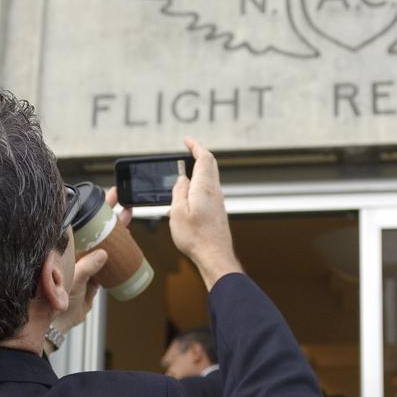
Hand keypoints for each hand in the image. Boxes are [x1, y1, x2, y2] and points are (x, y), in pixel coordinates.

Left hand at [52, 187, 130, 334]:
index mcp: (66, 248)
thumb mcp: (71, 279)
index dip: (92, 207)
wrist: (59, 321)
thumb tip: (102, 255)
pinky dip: (120, 252)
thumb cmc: (55, 299)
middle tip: (122, 198)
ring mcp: (87, 262)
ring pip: (105, 241)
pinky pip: (111, 260)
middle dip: (109, 212)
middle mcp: (76, 252)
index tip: (102, 196)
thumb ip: (86, 267)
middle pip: (95, 227)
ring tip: (128, 214)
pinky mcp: (96, 275)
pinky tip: (129, 245)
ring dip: (117, 229)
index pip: (80, 221)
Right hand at [168, 137, 242, 289]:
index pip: (204, 158)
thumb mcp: (178, 211)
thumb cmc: (196, 237)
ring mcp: (218, 202)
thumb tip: (182, 179)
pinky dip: (198, 185)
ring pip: (209, 179)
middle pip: (210, 166)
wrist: (214, 257)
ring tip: (183, 173)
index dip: (196, 146)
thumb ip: (179, 191)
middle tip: (187, 151)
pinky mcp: (217, 212)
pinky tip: (188, 195)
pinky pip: (208, 191)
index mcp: (204, 187)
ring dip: (198, 171)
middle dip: (199, 155)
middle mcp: (214, 192)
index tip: (187, 140)